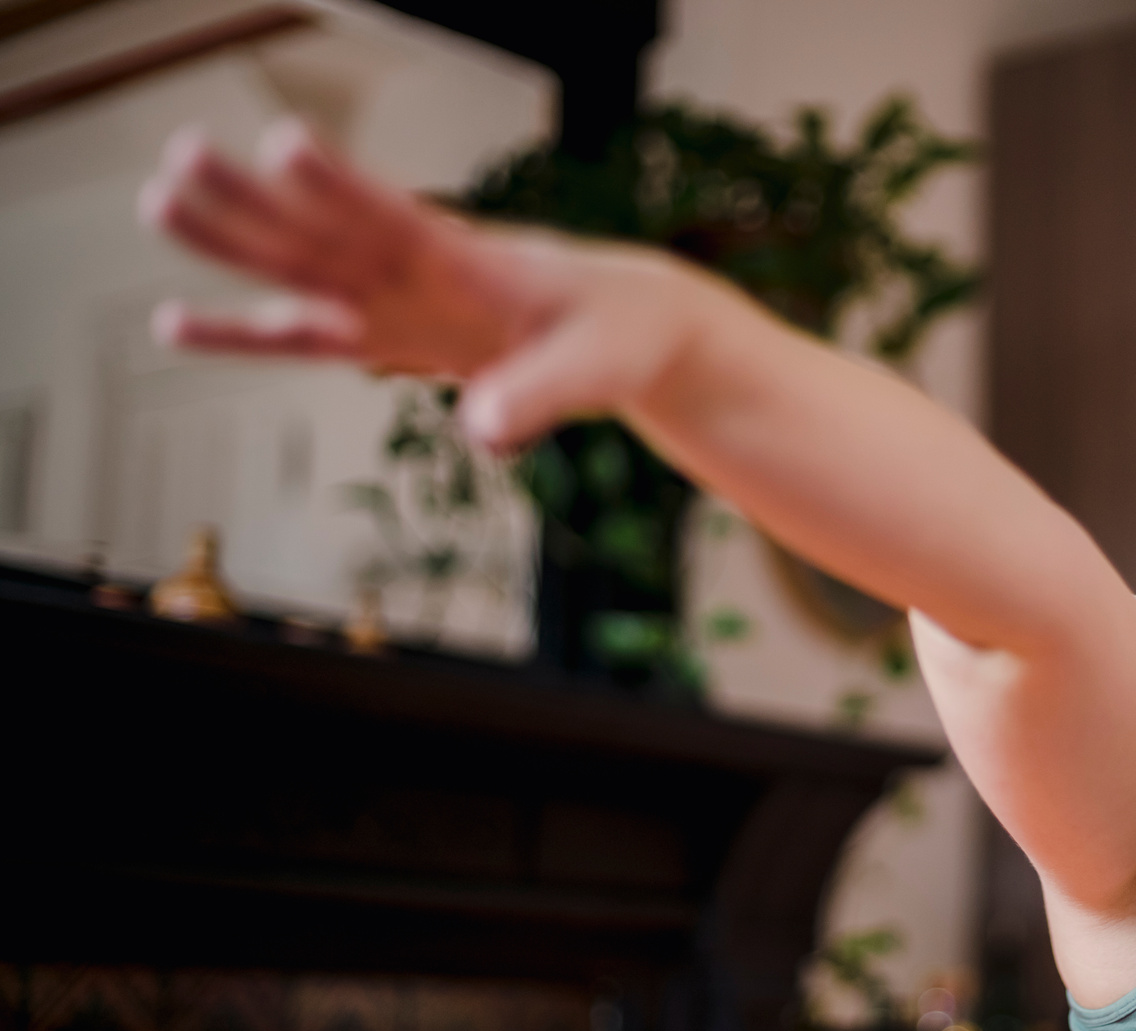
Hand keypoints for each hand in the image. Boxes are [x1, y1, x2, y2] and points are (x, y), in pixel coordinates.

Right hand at [138, 120, 729, 451]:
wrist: (628, 331)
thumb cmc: (618, 334)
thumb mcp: (598, 367)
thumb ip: (541, 394)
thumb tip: (481, 430)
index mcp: (474, 263)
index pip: (401, 219)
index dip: (346, 187)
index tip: (289, 147)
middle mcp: (423, 275)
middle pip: (327, 234)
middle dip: (258, 204)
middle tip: (181, 159)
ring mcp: (399, 304)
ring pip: (303, 268)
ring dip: (236, 241)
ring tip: (159, 201)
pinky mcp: (391, 337)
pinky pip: (308, 334)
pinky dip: (247, 333)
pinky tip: (179, 323)